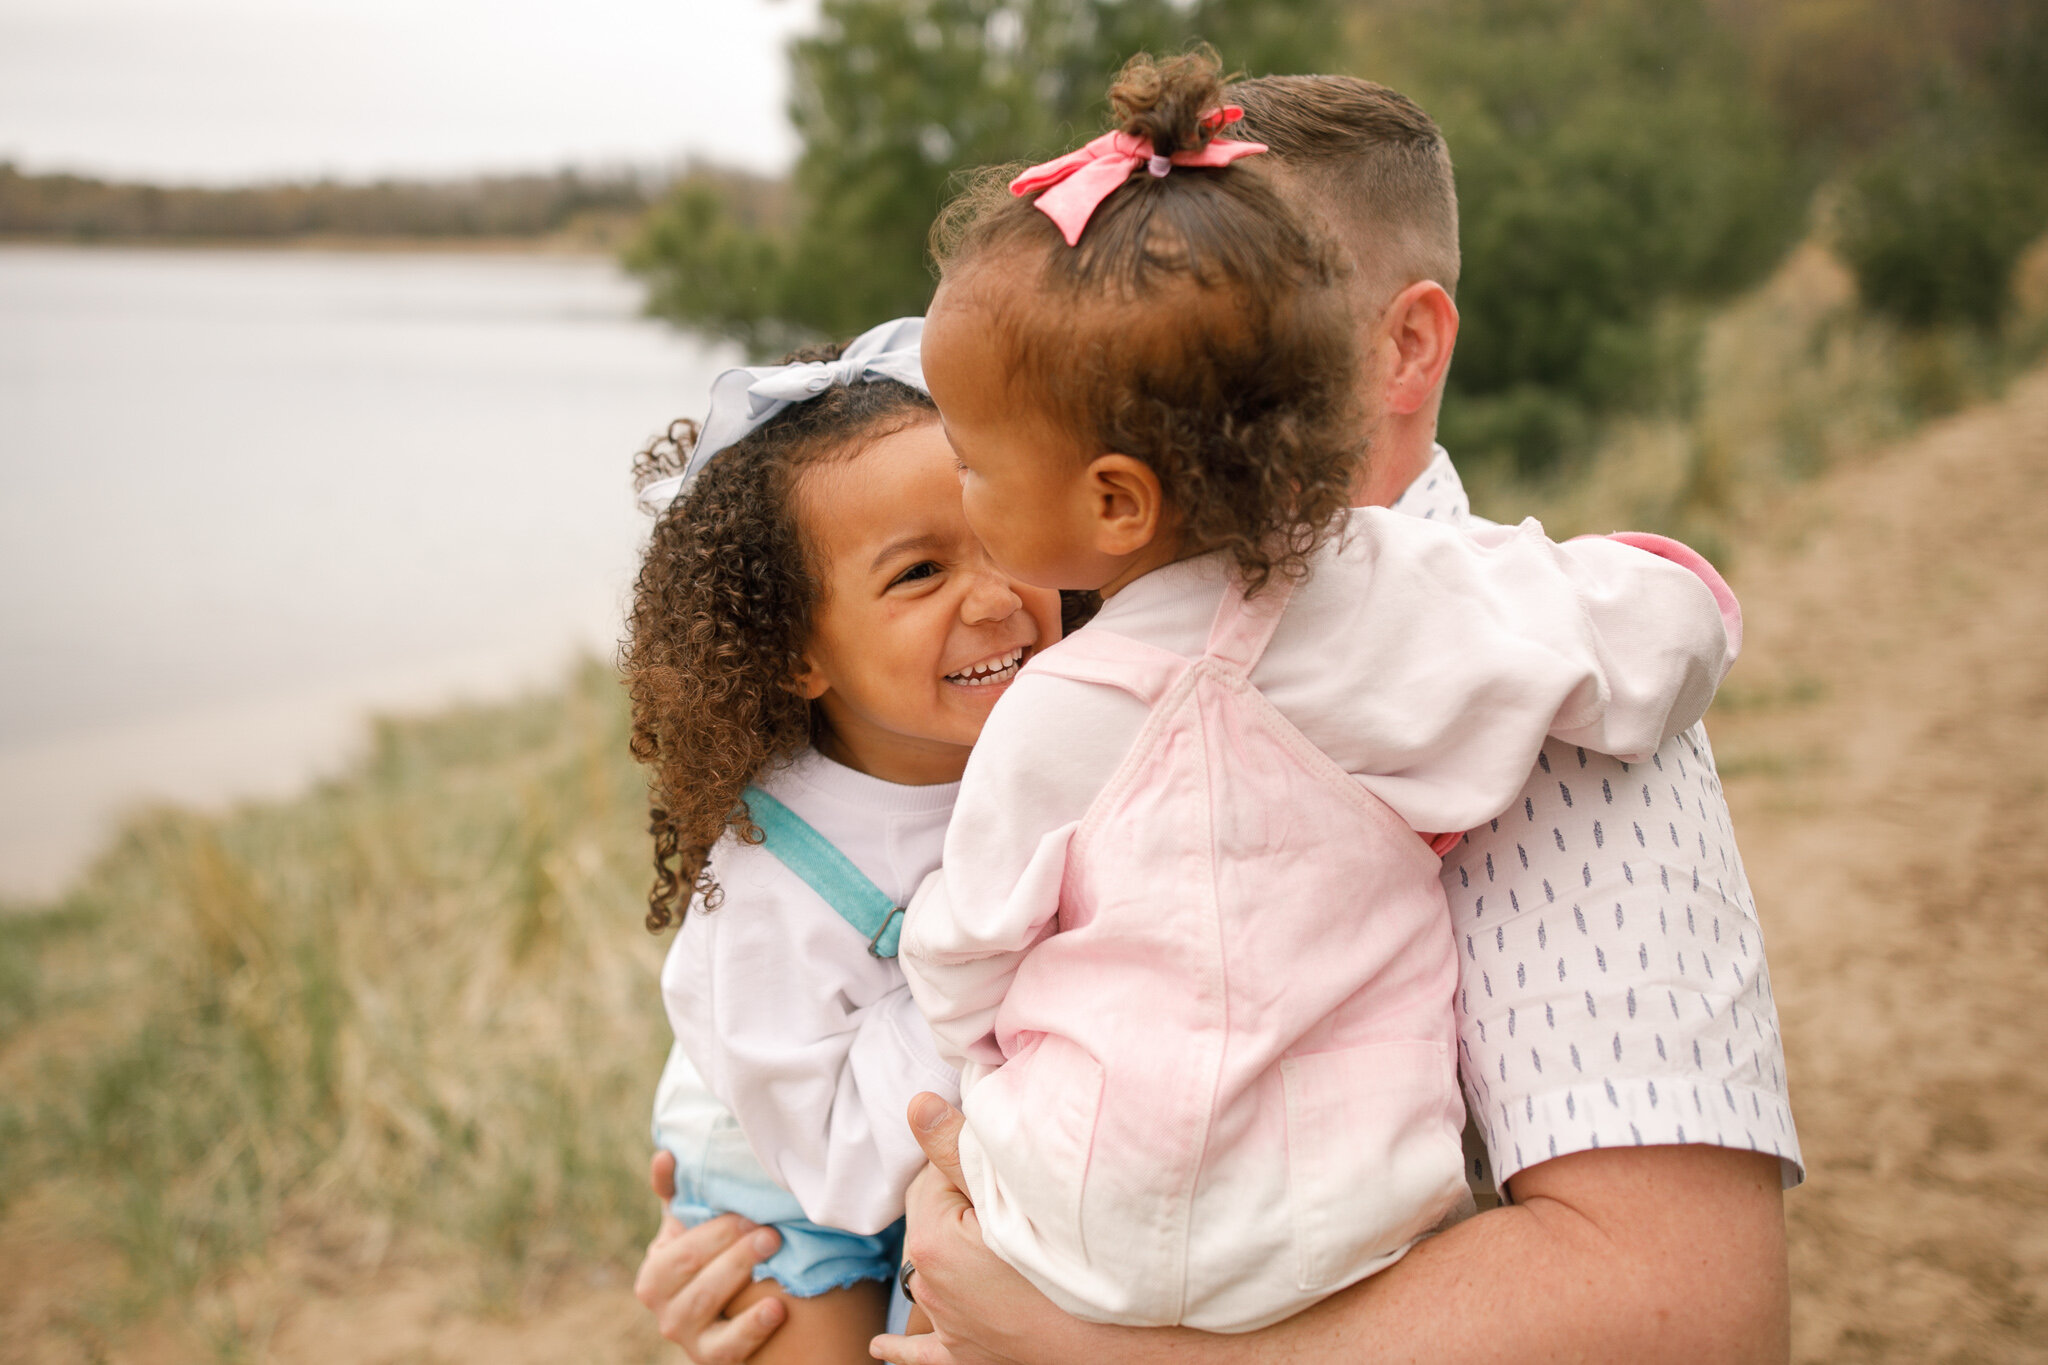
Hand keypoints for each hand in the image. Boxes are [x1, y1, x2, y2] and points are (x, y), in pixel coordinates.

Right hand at [635, 1150, 787, 1362]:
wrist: (731, 1316)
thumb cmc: (711, 1260)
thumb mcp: (690, 1229)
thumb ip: (677, 1194)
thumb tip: (665, 1155)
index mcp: (655, 1273)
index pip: (679, 1252)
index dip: (714, 1233)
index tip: (748, 1213)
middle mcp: (663, 1308)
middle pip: (693, 1276)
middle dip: (732, 1250)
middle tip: (770, 1231)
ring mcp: (686, 1337)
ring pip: (707, 1307)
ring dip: (742, 1276)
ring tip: (775, 1252)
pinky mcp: (711, 1359)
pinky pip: (729, 1348)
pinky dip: (752, 1328)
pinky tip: (778, 1308)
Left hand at [870, 1095, 1103, 1364]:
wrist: (1109, 1340)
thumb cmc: (1071, 1261)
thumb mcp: (1016, 1195)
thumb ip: (958, 1150)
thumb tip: (917, 1106)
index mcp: (931, 1242)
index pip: (930, 1175)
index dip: (961, 1158)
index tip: (994, 1155)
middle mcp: (929, 1287)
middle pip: (930, 1218)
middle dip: (953, 1196)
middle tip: (996, 1185)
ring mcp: (946, 1325)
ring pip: (933, 1269)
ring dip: (949, 1246)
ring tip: (975, 1231)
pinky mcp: (965, 1355)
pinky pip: (922, 1351)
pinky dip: (904, 1346)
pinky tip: (881, 1346)